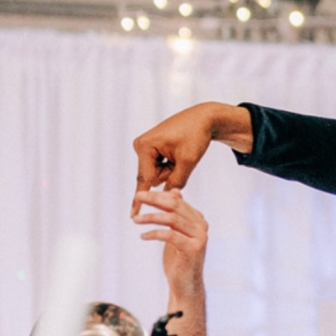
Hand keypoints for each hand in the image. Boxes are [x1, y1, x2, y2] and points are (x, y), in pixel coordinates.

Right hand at [130, 102, 252, 216]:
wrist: (203, 119)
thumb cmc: (196, 136)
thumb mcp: (188, 161)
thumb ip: (176, 182)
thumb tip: (167, 199)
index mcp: (145, 147)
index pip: (144, 179)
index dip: (141, 199)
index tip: (133, 216)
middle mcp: (141, 146)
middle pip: (153, 177)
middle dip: (170, 174)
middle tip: (183, 157)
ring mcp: (145, 148)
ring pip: (158, 175)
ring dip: (172, 170)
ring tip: (182, 153)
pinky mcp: (151, 150)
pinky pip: (161, 168)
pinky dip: (172, 166)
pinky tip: (179, 152)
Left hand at [133, 188, 208, 299]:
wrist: (185, 285)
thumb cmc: (178, 260)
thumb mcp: (175, 233)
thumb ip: (176, 214)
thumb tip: (175, 192)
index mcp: (197, 219)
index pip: (176, 201)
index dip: (157, 195)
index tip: (140, 194)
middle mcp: (201, 226)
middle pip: (175, 206)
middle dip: (153, 200)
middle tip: (137, 198)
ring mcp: (199, 237)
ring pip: (172, 219)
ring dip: (150, 217)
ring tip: (135, 219)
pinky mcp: (193, 249)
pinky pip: (170, 235)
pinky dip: (154, 233)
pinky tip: (143, 236)